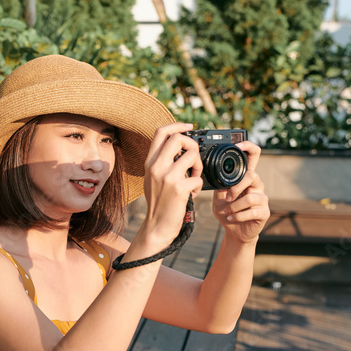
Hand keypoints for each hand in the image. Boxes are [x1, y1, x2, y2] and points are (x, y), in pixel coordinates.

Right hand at [141, 122, 203, 246]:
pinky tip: (192, 193)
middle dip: (193, 145)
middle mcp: (156, 167)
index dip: (177, 125)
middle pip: (179, 138)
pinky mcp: (179, 189)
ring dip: (199, 167)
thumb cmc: (158, 202)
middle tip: (194, 158)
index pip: (161, 132)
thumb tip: (180, 146)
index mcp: (150, 162)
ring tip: (194, 178)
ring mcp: (167, 177)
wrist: (157, 226)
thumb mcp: (152, 178)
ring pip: (193, 156)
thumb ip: (162, 162)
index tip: (189, 127)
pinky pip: (198, 178)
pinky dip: (199, 186)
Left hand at [211, 140, 268, 243]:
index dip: (248, 147)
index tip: (238, 146)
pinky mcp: (264, 212)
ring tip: (227, 211)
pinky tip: (231, 218)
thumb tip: (213, 173)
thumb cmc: (227, 210)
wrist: (233, 230)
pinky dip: (238, 216)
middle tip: (226, 197)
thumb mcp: (218, 196)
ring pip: (250, 197)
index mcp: (246, 177)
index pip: (253, 155)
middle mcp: (257, 185)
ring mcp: (262, 199)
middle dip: (236, 187)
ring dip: (234, 206)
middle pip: (253, 175)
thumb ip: (219, 184)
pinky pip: (252, 211)